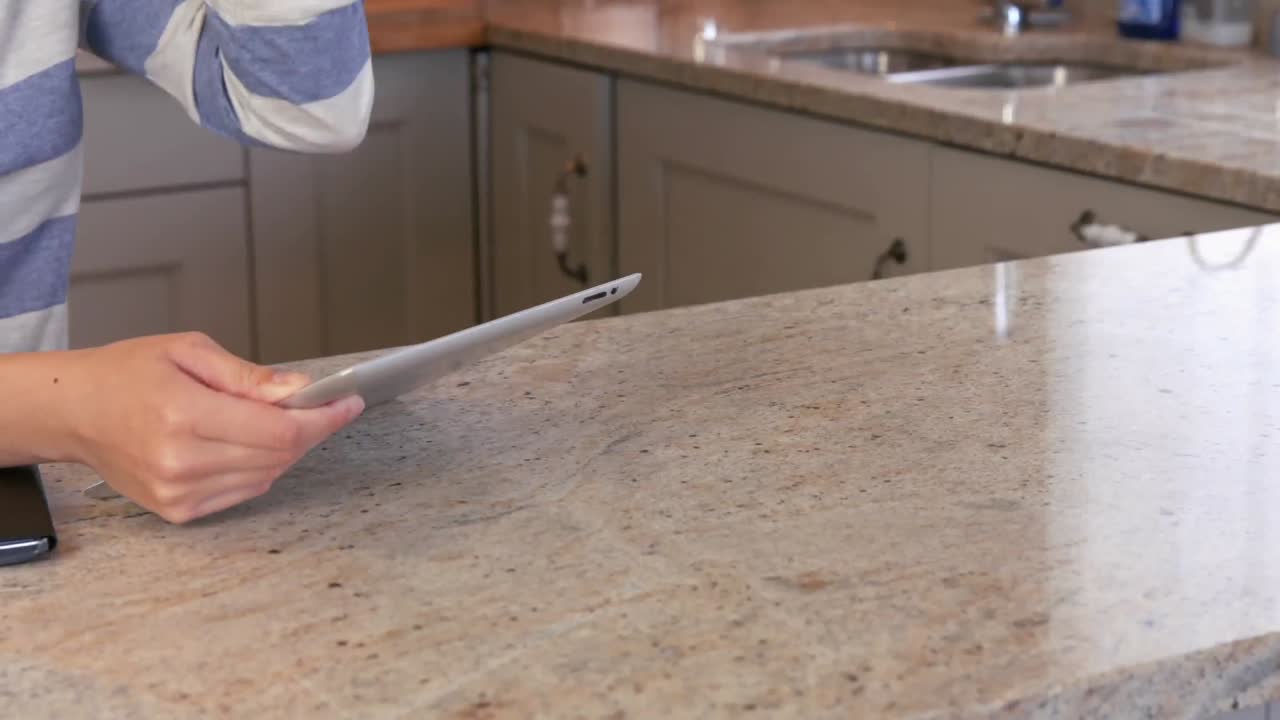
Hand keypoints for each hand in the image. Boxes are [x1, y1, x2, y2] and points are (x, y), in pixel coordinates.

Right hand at [60, 332, 362, 523]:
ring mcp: (178, 492)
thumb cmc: (126, 374)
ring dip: (284, 450)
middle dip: (309, 430)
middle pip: (279, 456)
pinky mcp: (178, 510)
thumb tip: (299, 390)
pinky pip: (244, 492)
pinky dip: (259, 469)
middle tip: (319, 407)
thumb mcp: (190, 352)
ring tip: (272, 421)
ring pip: (267, 477)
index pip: (279, 430)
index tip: (348, 403)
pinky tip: (245, 444)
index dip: (322, 419)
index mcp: (184, 415)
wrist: (73, 411)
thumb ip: (249, 377)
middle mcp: (181, 461)